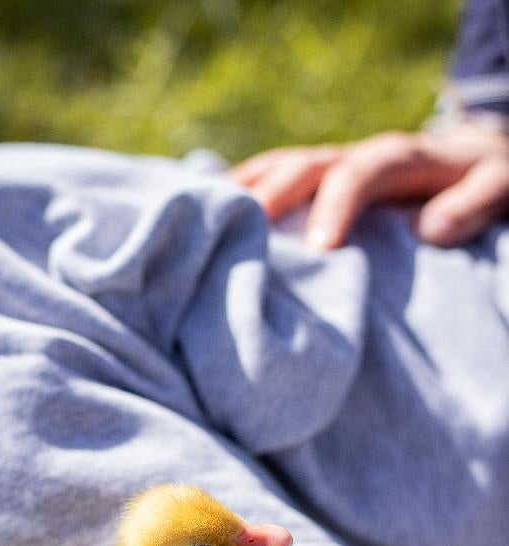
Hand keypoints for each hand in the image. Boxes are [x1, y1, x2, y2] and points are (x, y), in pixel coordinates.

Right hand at [229, 125, 508, 248]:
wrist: (466, 161)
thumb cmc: (484, 181)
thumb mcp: (498, 186)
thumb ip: (474, 204)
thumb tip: (433, 230)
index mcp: (397, 158)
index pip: (359, 174)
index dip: (336, 207)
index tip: (318, 250)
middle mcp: (352, 156)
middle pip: (303, 166)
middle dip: (271, 199)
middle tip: (242, 240)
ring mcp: (325, 166)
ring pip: (274, 169)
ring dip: (240, 196)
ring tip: (205, 228)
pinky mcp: (308, 181)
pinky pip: (265, 180)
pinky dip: (235, 197)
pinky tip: (205, 221)